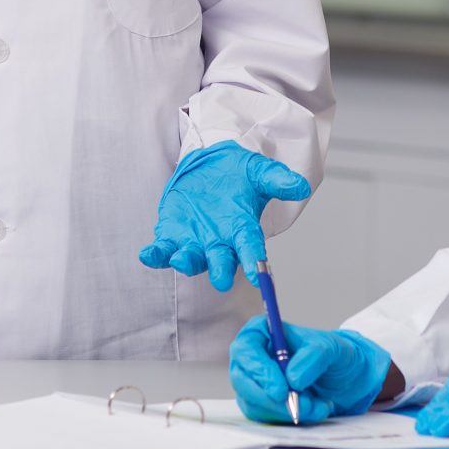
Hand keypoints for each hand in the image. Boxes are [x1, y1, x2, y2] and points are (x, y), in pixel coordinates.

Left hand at [137, 140, 311, 290]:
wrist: (210, 169)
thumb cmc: (238, 175)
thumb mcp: (258, 171)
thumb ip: (277, 179)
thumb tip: (300, 186)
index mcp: (243, 229)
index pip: (251, 248)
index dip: (254, 261)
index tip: (257, 274)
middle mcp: (220, 242)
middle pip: (221, 261)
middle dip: (221, 270)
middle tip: (221, 280)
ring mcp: (195, 241)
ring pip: (191, 259)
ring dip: (186, 262)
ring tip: (181, 261)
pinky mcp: (172, 236)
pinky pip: (163, 250)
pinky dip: (156, 255)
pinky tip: (147, 255)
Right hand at [229, 318, 393, 424]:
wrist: (344, 378)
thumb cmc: (332, 355)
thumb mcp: (331, 348)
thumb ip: (313, 357)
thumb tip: (292, 378)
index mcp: (261, 333)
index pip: (246, 349)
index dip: (259, 370)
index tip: (281, 390)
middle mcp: (251, 358)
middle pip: (243, 380)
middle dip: (272, 398)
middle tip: (300, 406)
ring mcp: (253, 383)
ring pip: (255, 403)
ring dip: (286, 410)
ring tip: (317, 406)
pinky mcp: (260, 405)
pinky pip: (266, 417)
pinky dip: (290, 418)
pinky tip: (313, 410)